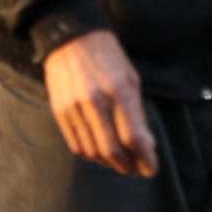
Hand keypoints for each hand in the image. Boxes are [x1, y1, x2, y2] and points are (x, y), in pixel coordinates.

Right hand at [43, 30, 158, 177]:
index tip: (152, 169)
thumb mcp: (132, 79)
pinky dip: (90, 155)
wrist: (72, 40)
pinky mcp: (59, 112)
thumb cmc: (110, 59)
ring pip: (92, 150)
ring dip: (109, 163)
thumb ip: (137, 112)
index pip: (133, 135)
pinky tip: (101, 155)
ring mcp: (74, 108)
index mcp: (120, 91)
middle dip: (128, 165)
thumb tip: (145, 144)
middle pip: (112, 148)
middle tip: (138, 170)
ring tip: (122, 165)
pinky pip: (75, 144)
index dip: (144, 157)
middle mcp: (95, 102)